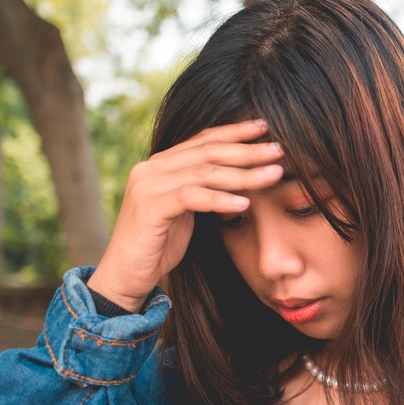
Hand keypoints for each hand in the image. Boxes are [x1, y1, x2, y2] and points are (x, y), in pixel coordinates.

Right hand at [87, 120, 284, 311]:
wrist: (124, 276)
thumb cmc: (158, 246)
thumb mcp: (186, 212)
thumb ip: (204, 190)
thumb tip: (242, 178)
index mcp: (161, 164)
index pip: (203, 141)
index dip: (235, 133)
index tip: (265, 128)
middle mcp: (151, 168)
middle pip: (207, 152)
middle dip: (247, 150)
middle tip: (279, 149)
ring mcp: (147, 186)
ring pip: (204, 173)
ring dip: (243, 173)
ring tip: (274, 173)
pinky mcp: (149, 208)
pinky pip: (191, 197)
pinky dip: (220, 199)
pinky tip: (245, 204)